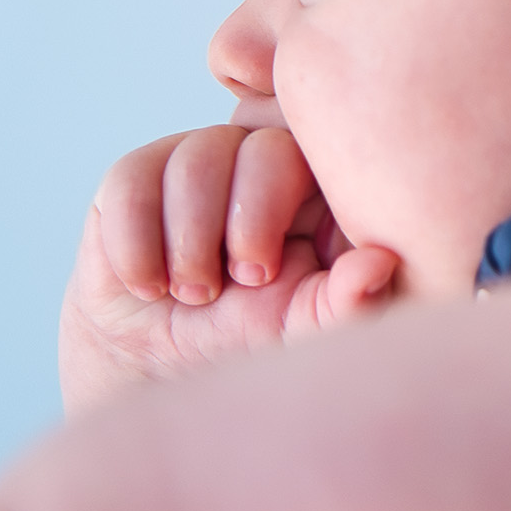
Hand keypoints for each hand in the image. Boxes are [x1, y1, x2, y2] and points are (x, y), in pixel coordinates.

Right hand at [59, 119, 400, 414]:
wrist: (164, 367)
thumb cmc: (252, 339)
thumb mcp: (306, 330)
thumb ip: (349, 301)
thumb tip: (379, 263)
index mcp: (318, 189)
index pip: (315, 153)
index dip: (279, 205)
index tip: (262, 274)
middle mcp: (263, 163)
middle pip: (256, 143)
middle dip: (240, 221)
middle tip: (236, 282)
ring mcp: (201, 162)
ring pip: (192, 158)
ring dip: (188, 240)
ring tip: (193, 293)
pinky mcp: (138, 179)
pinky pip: (131, 181)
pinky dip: (136, 244)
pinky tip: (148, 286)